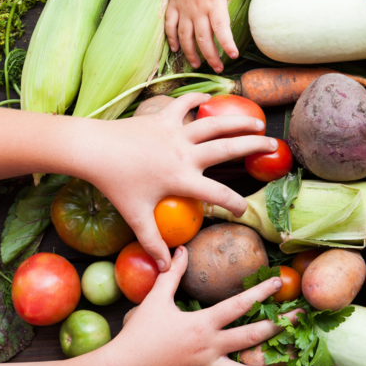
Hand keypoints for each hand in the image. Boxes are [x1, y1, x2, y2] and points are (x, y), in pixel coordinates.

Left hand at [77, 93, 277, 269]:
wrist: (92, 150)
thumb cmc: (115, 185)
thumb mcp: (135, 216)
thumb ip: (153, 242)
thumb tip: (166, 268)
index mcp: (182, 178)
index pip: (218, 194)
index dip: (235, 204)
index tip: (243, 211)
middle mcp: (185, 153)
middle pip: (228, 147)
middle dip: (254, 145)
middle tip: (273, 145)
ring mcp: (175, 133)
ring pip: (214, 123)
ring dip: (238, 120)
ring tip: (258, 121)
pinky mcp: (163, 118)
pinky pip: (184, 105)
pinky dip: (198, 99)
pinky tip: (211, 97)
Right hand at [101, 246, 297, 365]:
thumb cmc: (139, 332)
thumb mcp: (156, 299)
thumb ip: (172, 274)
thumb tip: (180, 249)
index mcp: (203, 323)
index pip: (239, 304)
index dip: (261, 292)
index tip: (279, 282)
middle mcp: (209, 347)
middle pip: (252, 337)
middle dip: (280, 327)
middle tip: (300, 320)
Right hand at [165, 0, 277, 71]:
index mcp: (215, 3)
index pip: (221, 28)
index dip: (226, 43)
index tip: (233, 56)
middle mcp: (198, 9)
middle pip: (202, 38)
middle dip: (210, 56)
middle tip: (218, 68)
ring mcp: (184, 8)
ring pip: (185, 36)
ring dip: (191, 52)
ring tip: (198, 65)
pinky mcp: (174, 5)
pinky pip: (170, 25)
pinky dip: (171, 38)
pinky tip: (176, 50)